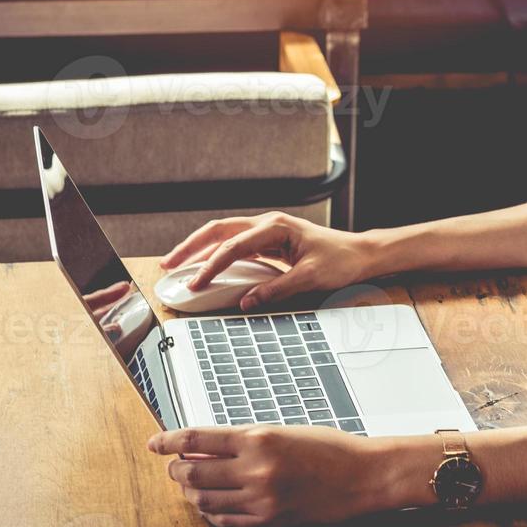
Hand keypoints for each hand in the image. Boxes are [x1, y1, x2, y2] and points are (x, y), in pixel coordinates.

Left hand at [147, 425, 402, 526]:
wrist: (362, 475)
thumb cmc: (327, 447)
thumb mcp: (282, 432)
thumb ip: (244, 440)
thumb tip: (202, 447)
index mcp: (259, 437)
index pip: (198, 439)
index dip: (169, 440)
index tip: (154, 442)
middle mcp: (256, 469)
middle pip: (193, 471)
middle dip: (176, 469)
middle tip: (174, 465)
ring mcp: (261, 499)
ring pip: (204, 499)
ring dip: (191, 491)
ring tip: (191, 484)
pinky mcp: (269, 520)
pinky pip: (225, 520)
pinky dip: (211, 512)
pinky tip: (211, 503)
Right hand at [159, 212, 378, 310]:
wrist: (359, 254)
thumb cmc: (340, 260)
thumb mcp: (310, 278)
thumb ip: (276, 289)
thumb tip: (246, 302)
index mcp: (275, 227)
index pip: (232, 246)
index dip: (210, 266)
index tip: (196, 284)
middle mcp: (267, 224)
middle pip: (218, 230)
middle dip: (190, 247)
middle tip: (168, 264)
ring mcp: (266, 232)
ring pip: (223, 235)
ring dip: (199, 249)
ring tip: (177, 265)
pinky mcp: (268, 242)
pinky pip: (235, 245)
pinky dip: (216, 255)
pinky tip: (205, 267)